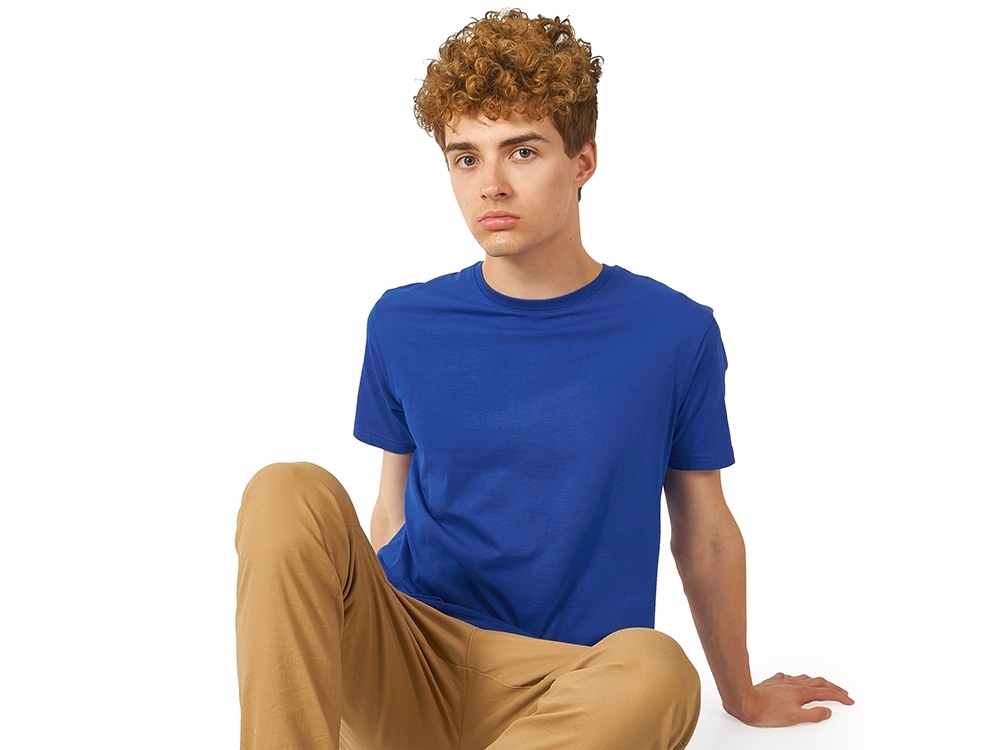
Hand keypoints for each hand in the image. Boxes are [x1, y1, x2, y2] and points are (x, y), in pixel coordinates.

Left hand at [728, 672, 853, 726]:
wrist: (745, 701)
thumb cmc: (766, 711)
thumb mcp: (795, 718)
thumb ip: (813, 714)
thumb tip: (827, 711)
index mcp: (802, 693)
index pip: (826, 693)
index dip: (840, 697)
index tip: (849, 700)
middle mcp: (794, 684)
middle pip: (819, 683)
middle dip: (833, 687)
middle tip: (842, 692)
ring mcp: (783, 682)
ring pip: (805, 678)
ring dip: (817, 682)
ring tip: (823, 685)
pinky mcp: (773, 682)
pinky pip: (789, 678)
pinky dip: (798, 679)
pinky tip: (795, 681)